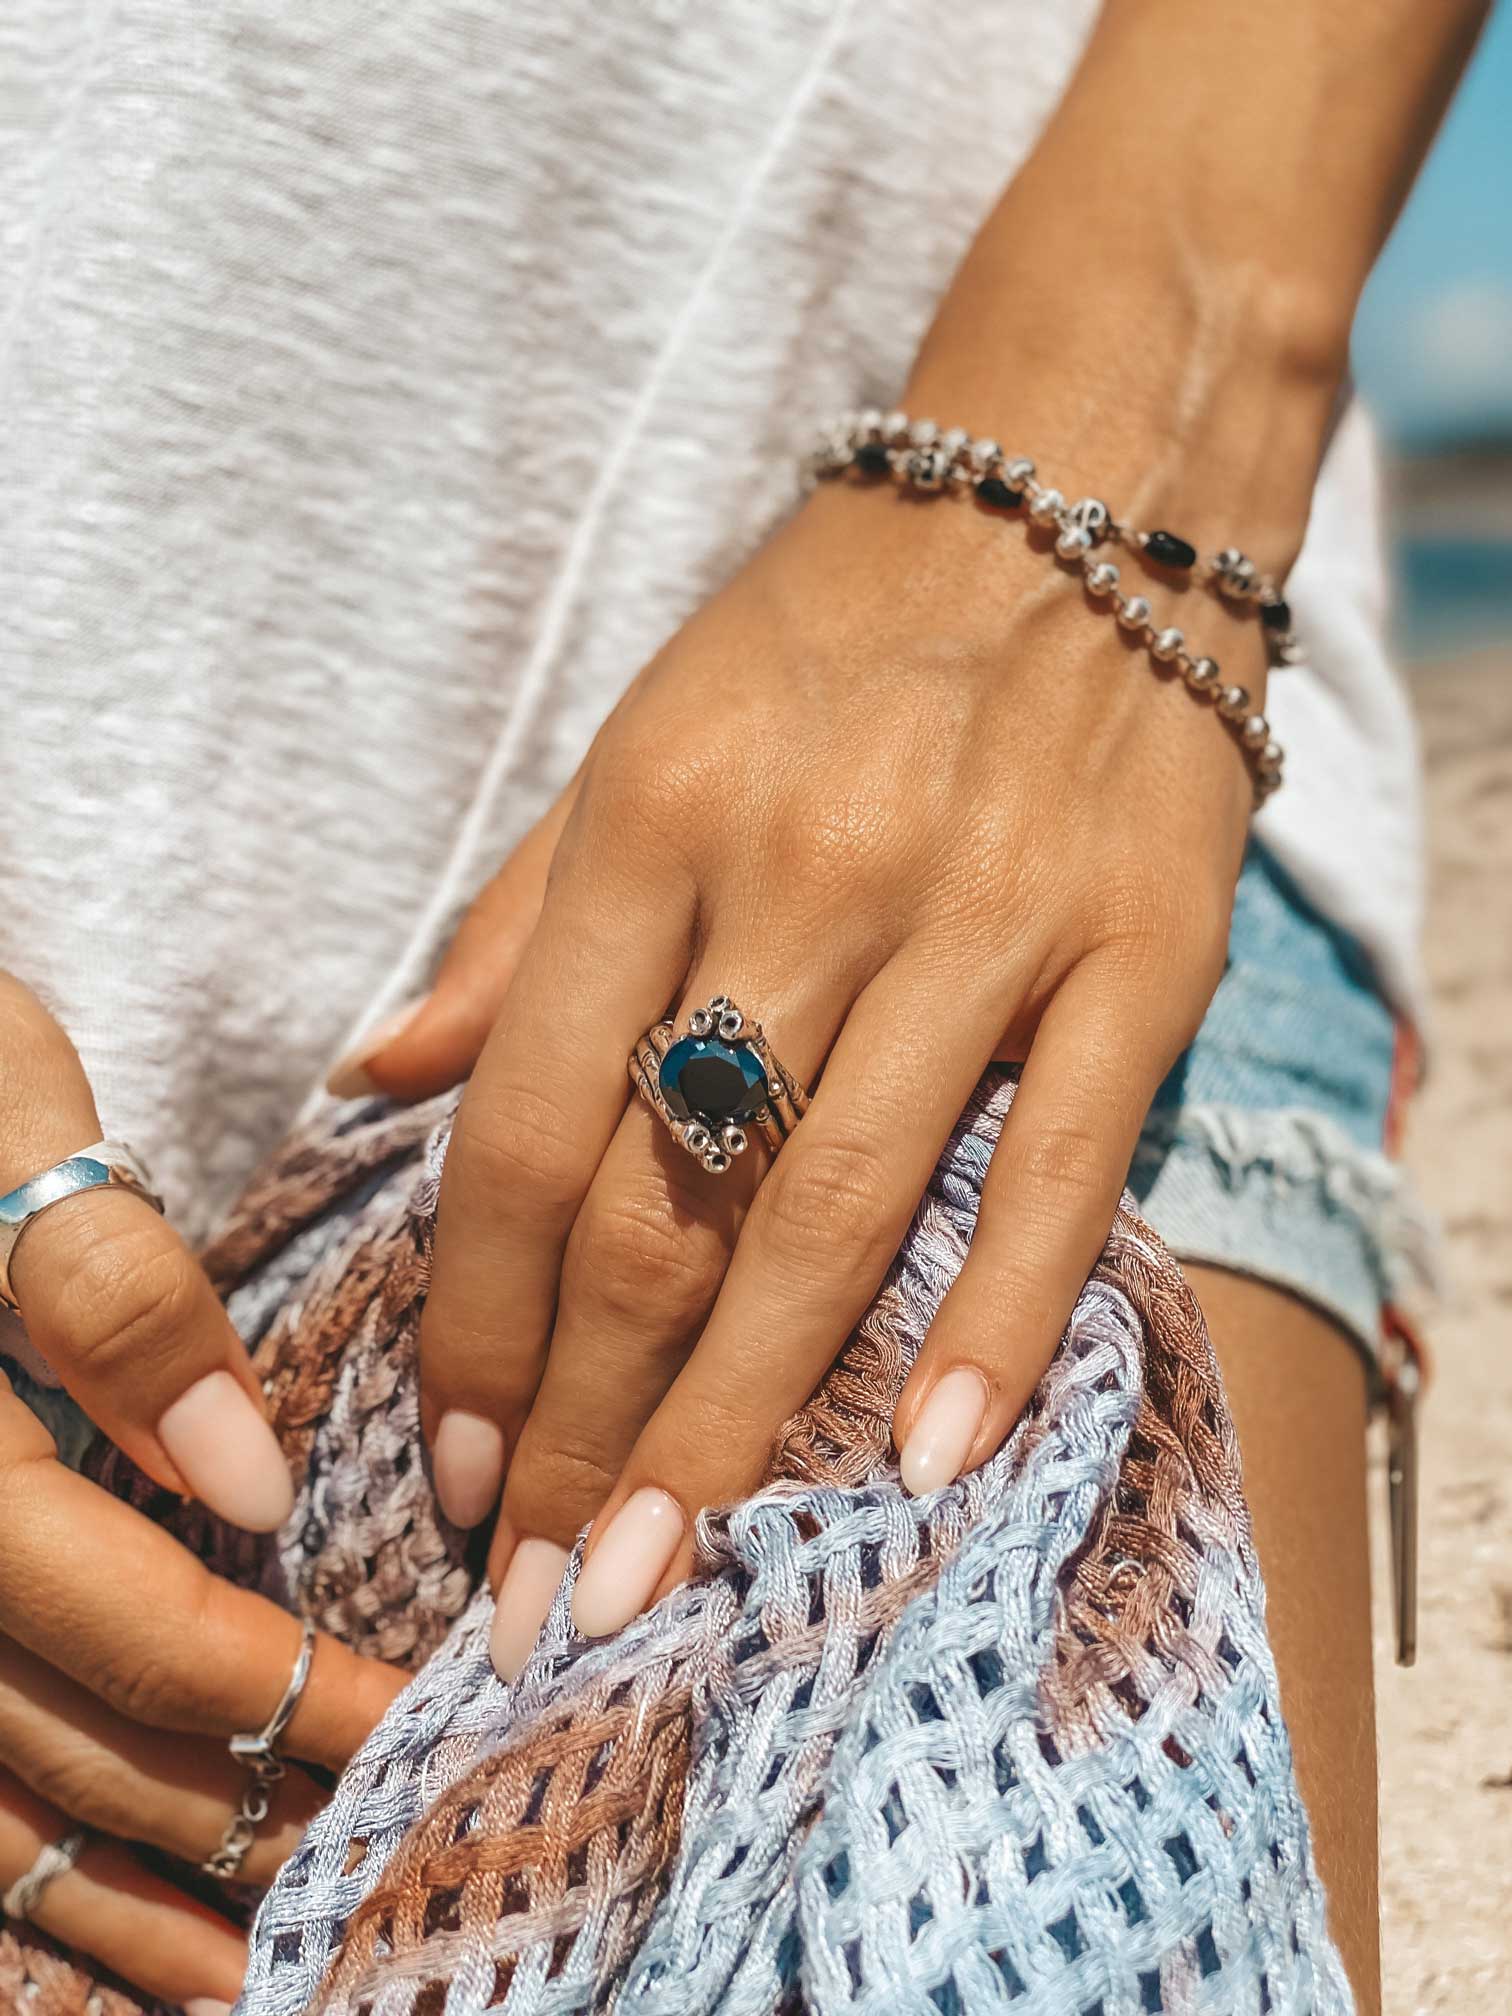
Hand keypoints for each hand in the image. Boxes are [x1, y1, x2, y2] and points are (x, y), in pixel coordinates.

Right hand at [0, 976, 405, 2000]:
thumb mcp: (1, 1116)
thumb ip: (103, 1291)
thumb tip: (241, 1473)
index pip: (130, 1622)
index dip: (284, 1691)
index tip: (432, 1727)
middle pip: (68, 1747)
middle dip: (238, 1820)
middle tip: (398, 1880)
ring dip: (135, 1907)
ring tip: (269, 1979)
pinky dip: (39, 1892)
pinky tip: (132, 1934)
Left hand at [348, 474, 1257, 1679]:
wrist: (1083, 493)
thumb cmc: (832, 640)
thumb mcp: (640, 741)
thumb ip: (514, 922)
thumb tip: (375, 1077)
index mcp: (660, 816)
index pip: (527, 1118)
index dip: (475, 1313)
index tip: (454, 1453)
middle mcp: (812, 874)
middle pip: (664, 1202)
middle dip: (582, 1419)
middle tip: (539, 1584)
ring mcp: (989, 921)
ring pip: (837, 1215)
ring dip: (735, 1418)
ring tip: (661, 1571)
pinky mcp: (1144, 953)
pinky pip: (1063, 1169)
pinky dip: (991, 1325)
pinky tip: (919, 1462)